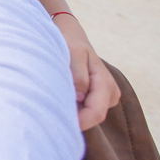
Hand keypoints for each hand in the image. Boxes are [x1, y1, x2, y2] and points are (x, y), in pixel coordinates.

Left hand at [53, 15, 120, 129]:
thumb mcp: (73, 54)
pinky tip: (60, 98)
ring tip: (53, 99)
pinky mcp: (96, 97)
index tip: (60, 123)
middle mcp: (109, 92)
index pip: (96, 112)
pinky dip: (73, 107)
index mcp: (105, 82)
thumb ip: (78, 75)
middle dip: (74, 118)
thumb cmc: (70, 43)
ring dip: (73, 112)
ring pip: (88, 114)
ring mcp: (104, 96)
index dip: (80, 122)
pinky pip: (85, 109)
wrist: (71, 36)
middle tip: (50, 112)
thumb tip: (80, 96)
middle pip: (92, 116)